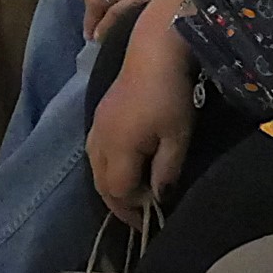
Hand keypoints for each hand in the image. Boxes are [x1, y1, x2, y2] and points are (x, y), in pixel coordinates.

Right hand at [87, 38, 196, 225]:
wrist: (154, 53)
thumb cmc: (171, 97)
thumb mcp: (177, 138)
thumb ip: (166, 171)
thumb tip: (159, 198)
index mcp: (118, 148)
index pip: (119, 191)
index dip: (134, 208)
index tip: (152, 219)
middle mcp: (100, 140)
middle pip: (101, 183)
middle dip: (118, 202)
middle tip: (139, 216)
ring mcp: (96, 126)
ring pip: (94, 168)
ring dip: (110, 186)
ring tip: (131, 195)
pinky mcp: (99, 115)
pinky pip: (95, 153)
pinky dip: (106, 169)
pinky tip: (123, 167)